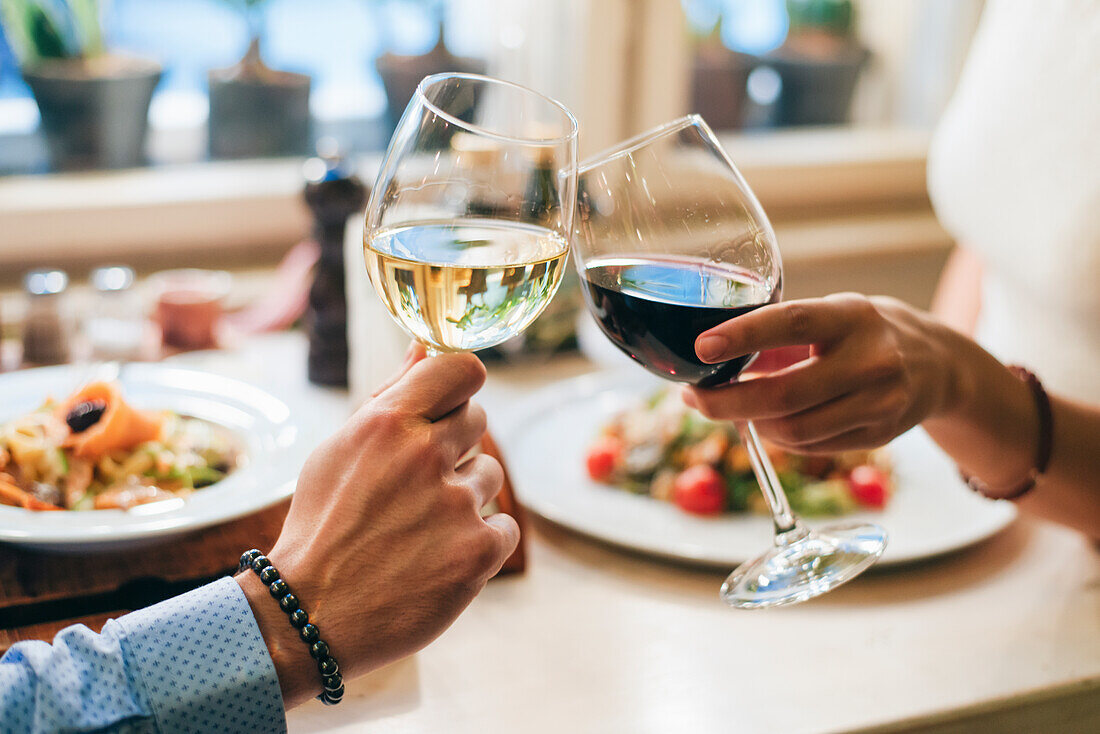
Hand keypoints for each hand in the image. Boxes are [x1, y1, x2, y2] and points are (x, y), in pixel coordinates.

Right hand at [237, 345, 518, 706]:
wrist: (310, 616)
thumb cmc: (324, 526)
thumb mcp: (340, 450)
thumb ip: (392, 395)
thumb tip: (425, 347)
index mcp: (388, 423)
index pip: (463, 369)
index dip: (460, 385)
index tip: (449, 405)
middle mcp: (426, 456)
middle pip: (478, 420)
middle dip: (454, 445)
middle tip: (416, 483)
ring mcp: (456, 505)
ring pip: (490, 474)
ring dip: (465, 495)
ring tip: (419, 527)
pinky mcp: (480, 552)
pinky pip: (505, 525)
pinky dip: (480, 541)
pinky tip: (439, 556)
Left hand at [684, 294, 958, 452]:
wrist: (937, 365)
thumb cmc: (861, 334)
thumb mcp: (829, 316)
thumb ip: (778, 335)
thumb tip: (709, 357)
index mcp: (852, 317)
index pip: (792, 323)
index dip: (743, 335)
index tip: (702, 346)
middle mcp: (871, 361)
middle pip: (784, 395)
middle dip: (726, 402)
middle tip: (693, 398)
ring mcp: (880, 403)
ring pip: (793, 431)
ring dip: (750, 422)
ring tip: (728, 407)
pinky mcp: (878, 436)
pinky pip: (809, 447)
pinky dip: (777, 437)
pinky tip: (766, 421)